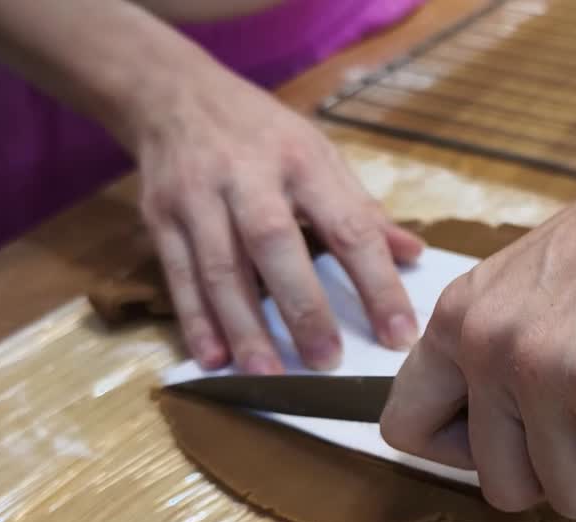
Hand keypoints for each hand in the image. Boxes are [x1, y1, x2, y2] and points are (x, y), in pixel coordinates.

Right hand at [131, 65, 422, 371]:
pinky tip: (215, 359)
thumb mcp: (319, 154)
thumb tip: (414, 254)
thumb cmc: (261, 134)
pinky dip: (197, 321)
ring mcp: (198, 197)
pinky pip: (179, 276)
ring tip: (269, 373)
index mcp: (302, 160)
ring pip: (220, 267)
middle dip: (302, 306)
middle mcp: (247, 176)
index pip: (348, 226)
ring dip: (244, 326)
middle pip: (275, 243)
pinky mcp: (161, 219)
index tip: (399, 334)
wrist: (173, 94)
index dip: (376, 283)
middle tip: (327, 361)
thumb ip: (362, 210)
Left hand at [379, 147, 575, 518]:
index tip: (522, 436)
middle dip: (565, 472)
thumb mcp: (532, 286)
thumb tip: (513, 442)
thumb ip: (504, 351)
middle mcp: (491, 347)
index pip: (405, 430)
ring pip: (575, 497)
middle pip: (504, 487)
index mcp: (460, 317)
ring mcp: (552, 373)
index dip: (466, 454)